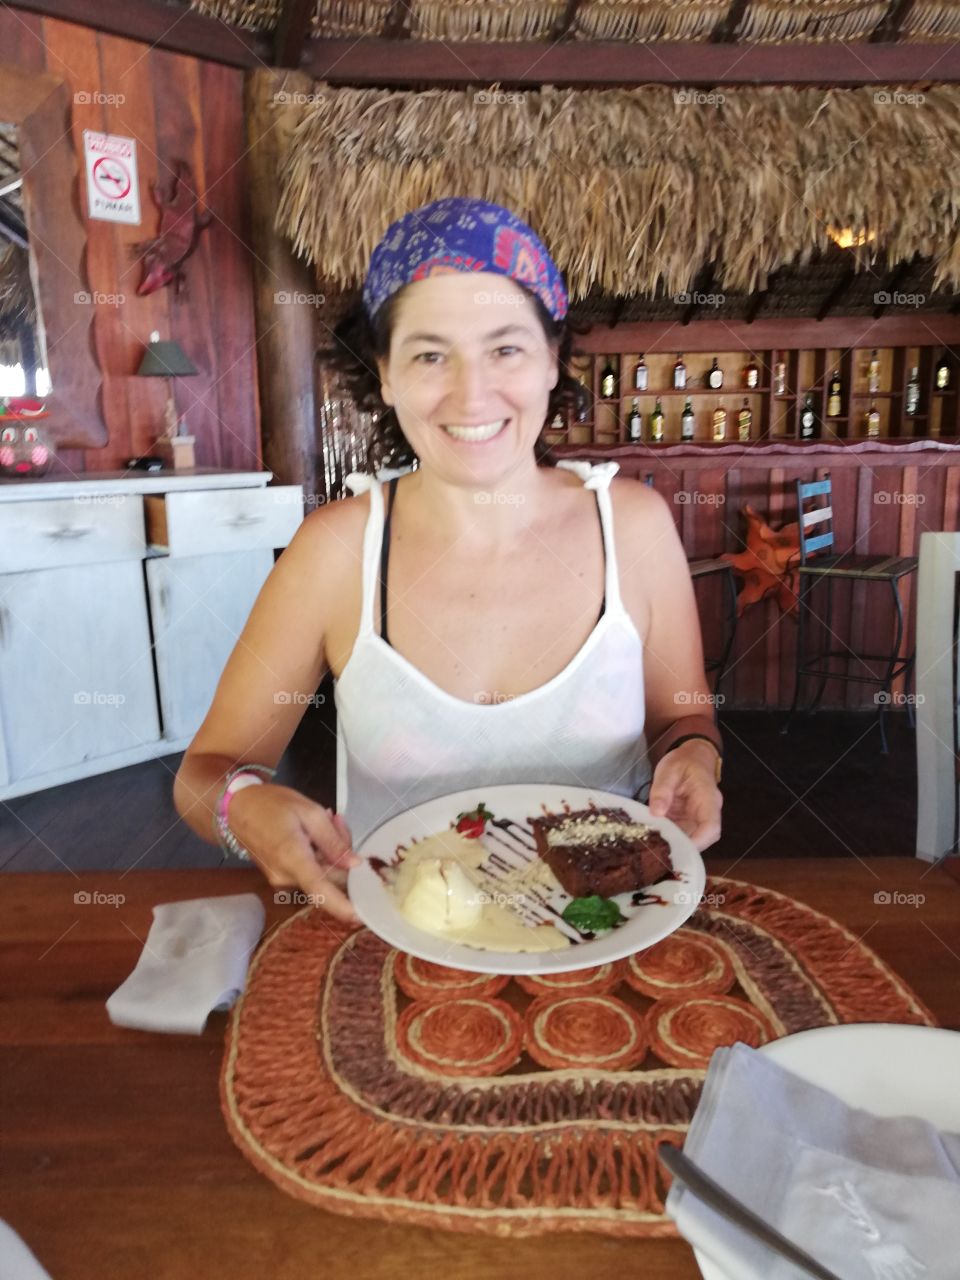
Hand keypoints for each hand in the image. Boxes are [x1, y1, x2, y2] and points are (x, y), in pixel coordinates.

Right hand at [228, 783, 360, 922]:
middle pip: (329, 878)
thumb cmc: (271, 804)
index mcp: (293, 858)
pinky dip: (319, 855)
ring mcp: (281, 880)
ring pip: (322, 874)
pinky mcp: (280, 878)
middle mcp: (286, 877)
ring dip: (331, 852)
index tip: (361, 917)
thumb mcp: (309, 811)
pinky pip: (309, 872)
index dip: (342, 906)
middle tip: (337, 820)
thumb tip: (354, 864)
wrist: (236, 808)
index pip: (320, 890)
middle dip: (343, 854)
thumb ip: (333, 840)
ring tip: (326, 820)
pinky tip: (315, 832)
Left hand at [647, 740, 722, 850]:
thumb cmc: (684, 761)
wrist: (692, 757)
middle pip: (701, 839)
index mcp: (708, 799)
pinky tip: (652, 837)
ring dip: (672, 843)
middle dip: (681, 847)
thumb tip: (657, 813)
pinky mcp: (687, 820)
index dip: (698, 842)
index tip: (677, 847)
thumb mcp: (670, 769)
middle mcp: (706, 813)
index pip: (711, 828)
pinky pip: (680, 833)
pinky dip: (667, 837)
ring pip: (689, 838)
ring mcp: (696, 818)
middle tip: (658, 849)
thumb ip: (662, 790)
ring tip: (652, 844)